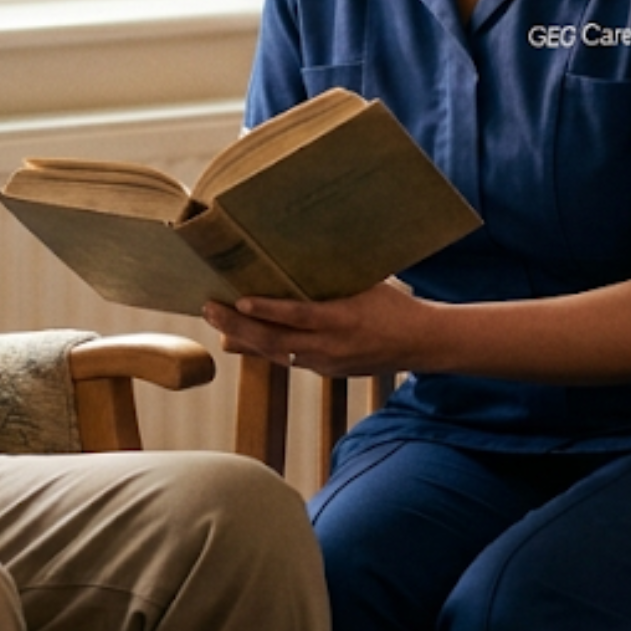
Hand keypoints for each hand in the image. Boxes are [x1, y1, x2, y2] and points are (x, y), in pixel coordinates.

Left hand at [202, 280, 424, 378]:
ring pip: (277, 354)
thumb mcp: (364, 285)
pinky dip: (265, 349)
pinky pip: (289, 360)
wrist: (421, 343)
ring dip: (245, 340)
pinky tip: (243, 338)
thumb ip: (330, 281)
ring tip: (217, 324)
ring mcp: (327, 362)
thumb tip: (296, 259)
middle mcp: (331, 346)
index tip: (239, 300)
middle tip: (210, 309)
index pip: (299, 316)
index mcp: (343, 319)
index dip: (267, 310)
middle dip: (238, 325)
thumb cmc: (391, 306)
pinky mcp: (328, 371)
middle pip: (276, 340)